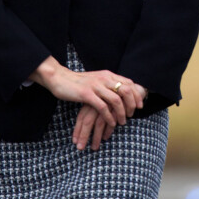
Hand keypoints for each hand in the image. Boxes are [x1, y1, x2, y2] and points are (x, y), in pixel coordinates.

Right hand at [29, 57, 145, 144]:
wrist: (59, 78)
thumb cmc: (77, 82)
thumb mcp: (96, 79)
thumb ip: (107, 84)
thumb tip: (118, 92)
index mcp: (107, 75)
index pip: (128, 83)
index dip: (136, 95)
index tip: (139, 106)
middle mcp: (104, 79)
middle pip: (126, 91)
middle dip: (132, 104)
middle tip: (132, 115)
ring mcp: (95, 86)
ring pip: (116, 100)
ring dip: (122, 113)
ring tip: (122, 122)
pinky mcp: (87, 95)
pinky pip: (103, 107)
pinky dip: (110, 116)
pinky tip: (112, 123)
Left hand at [73, 81, 146, 150]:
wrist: (129, 88)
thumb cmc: (113, 99)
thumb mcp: (102, 105)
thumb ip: (94, 114)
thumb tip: (84, 129)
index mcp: (91, 102)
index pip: (81, 117)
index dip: (77, 130)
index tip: (74, 141)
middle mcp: (98, 103)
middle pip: (87, 121)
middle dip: (83, 136)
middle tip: (79, 148)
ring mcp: (107, 105)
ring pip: (99, 123)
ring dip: (96, 137)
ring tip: (94, 148)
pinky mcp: (117, 108)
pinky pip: (111, 122)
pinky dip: (108, 131)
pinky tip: (105, 138)